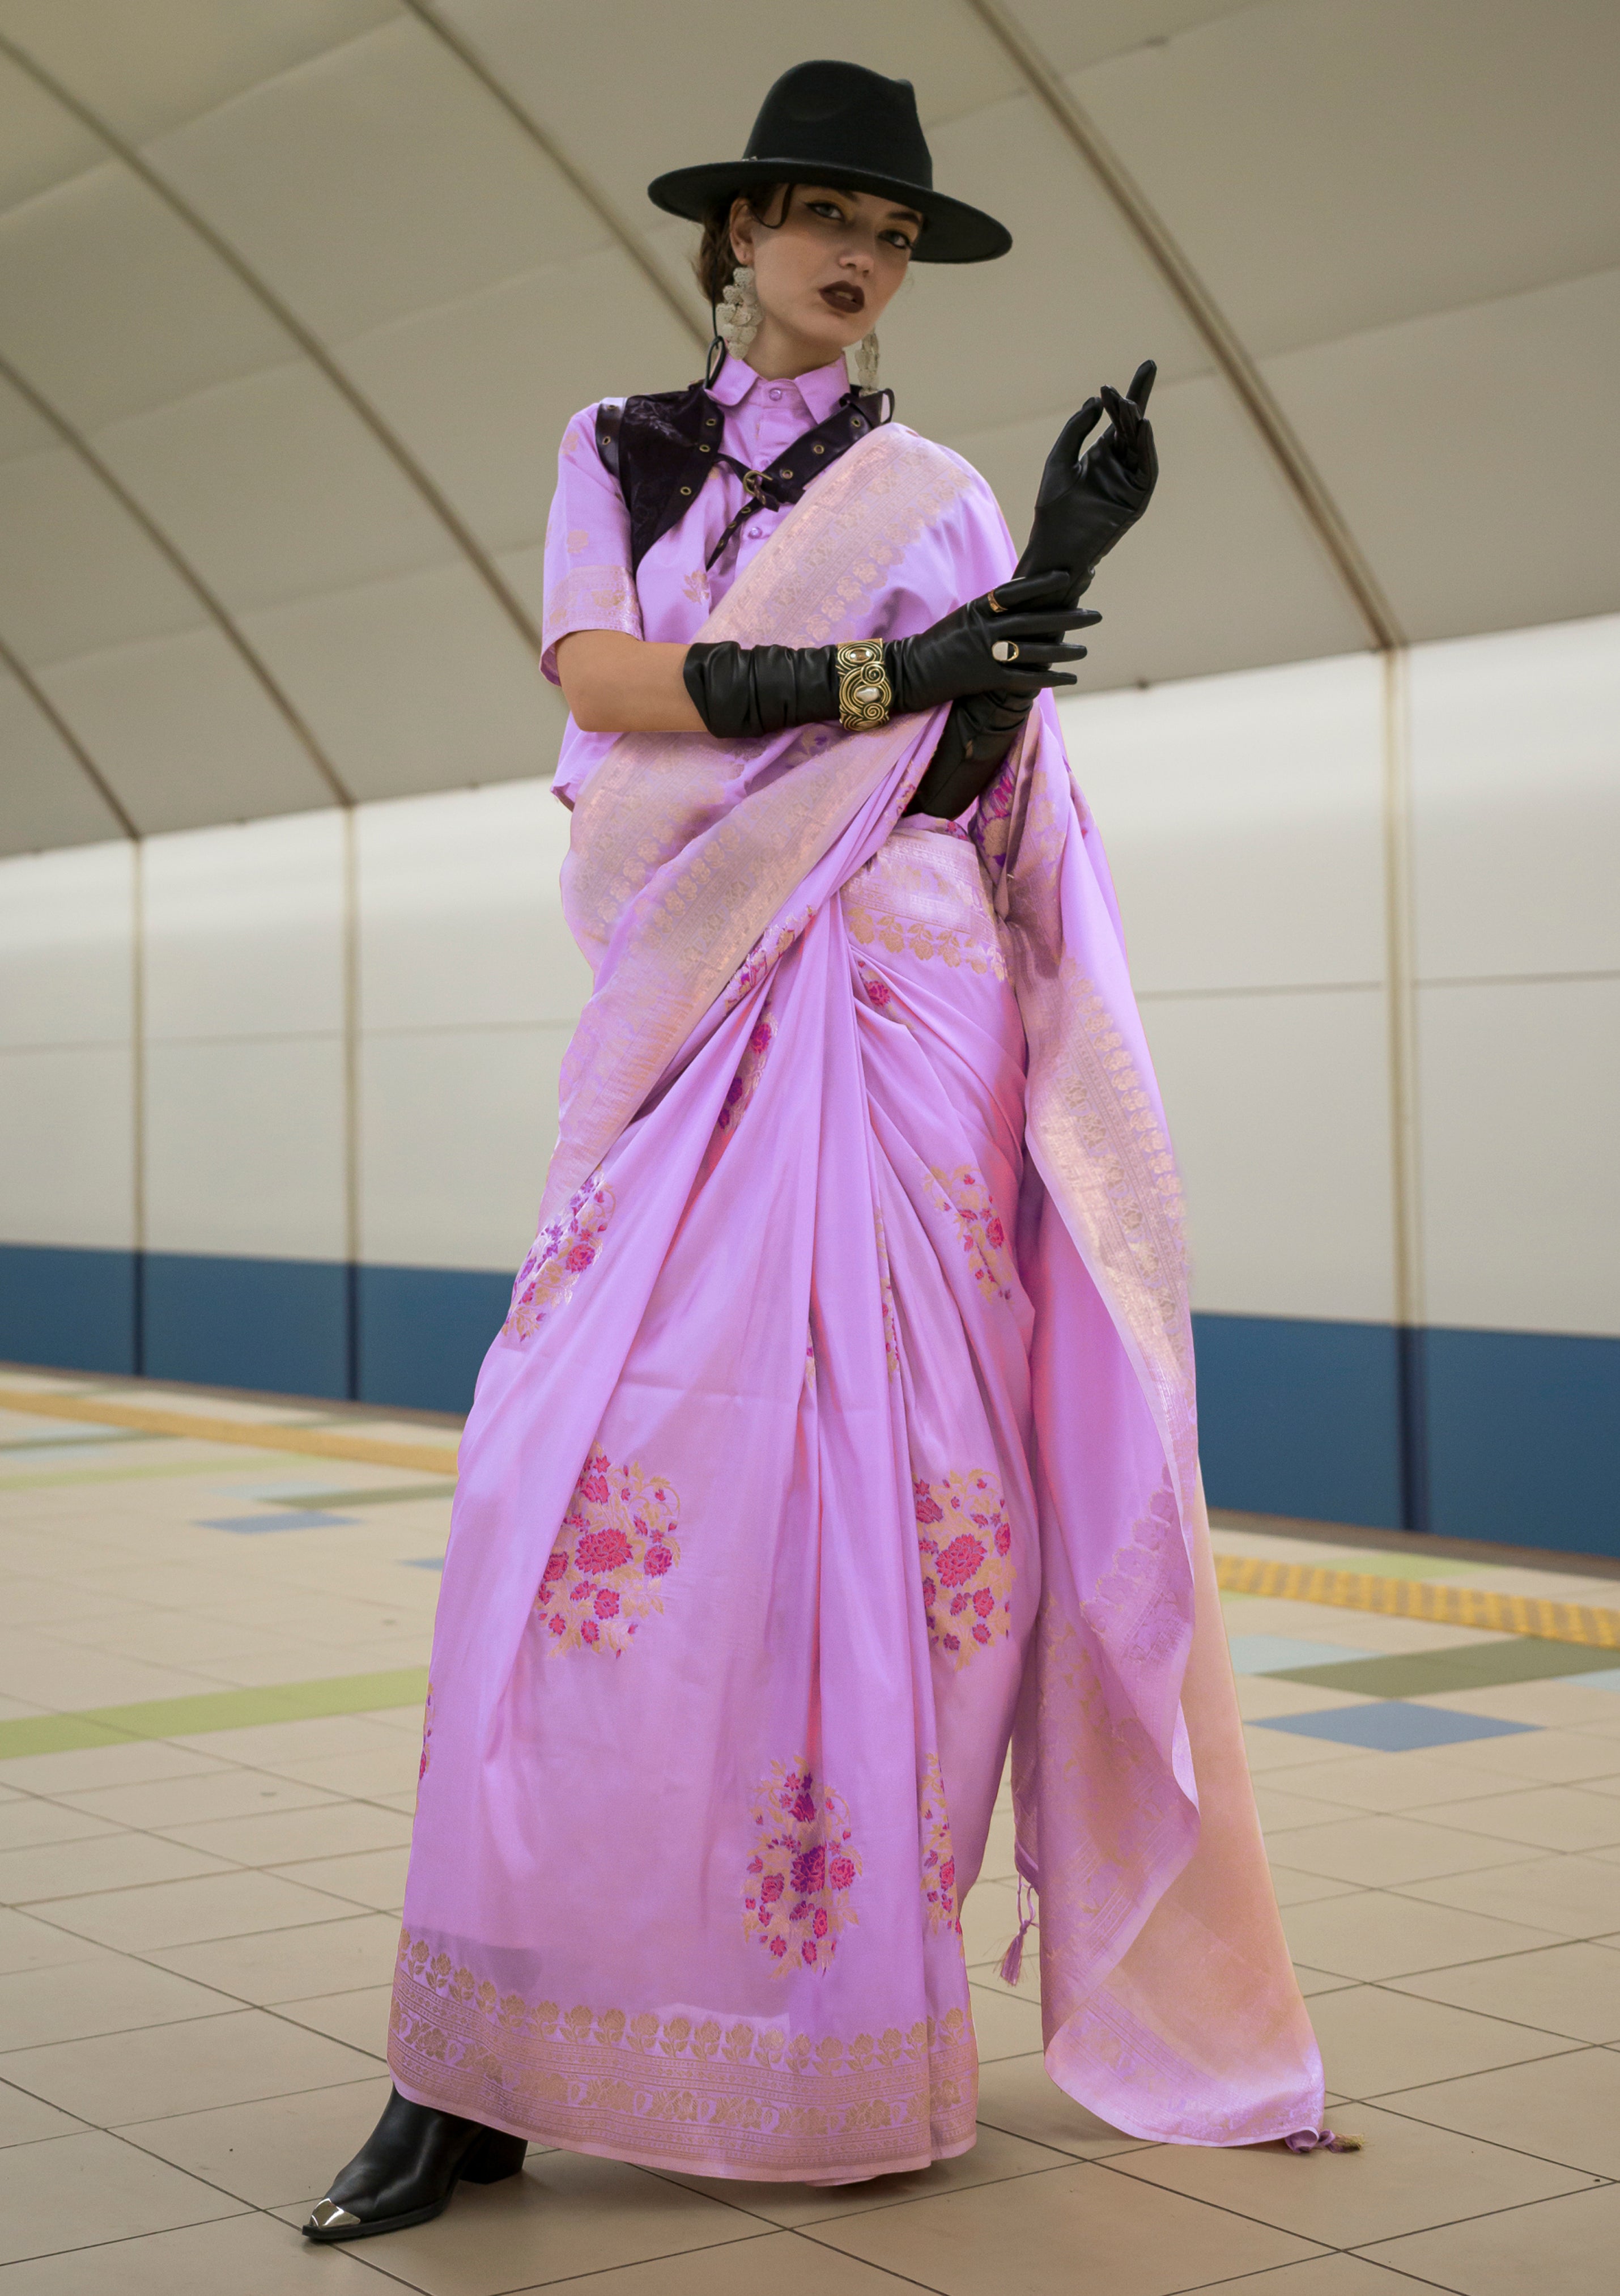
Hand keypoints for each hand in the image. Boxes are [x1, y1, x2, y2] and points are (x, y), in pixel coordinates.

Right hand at [888, 571, 1099, 713]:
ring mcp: (986, 653)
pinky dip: (1049, 679)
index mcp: (978, 608)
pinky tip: (1069, 678)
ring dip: (1063, 650)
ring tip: (1085, 648)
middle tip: (1094, 615)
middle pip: (1034, 620)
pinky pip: (1025, 679)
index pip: (1015, 591)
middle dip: (1067, 617)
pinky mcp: (986, 679)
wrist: (908, 672)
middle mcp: (985, 628)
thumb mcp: (959, 619)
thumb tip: (1014, 605)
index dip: (1042, 583)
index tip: (1066, 576)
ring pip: (1034, 650)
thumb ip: (987, 612)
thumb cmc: (934, 645)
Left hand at [1015, 359, 1157, 596]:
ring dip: (1137, 423)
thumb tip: (1096, 400)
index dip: (1131, 393)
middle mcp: (1119, 465)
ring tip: (1131, 403)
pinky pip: (1146, 469)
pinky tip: (1142, 427)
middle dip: (1136, 402)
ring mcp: (1129, 481)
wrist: (1054, 548)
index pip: (1121, 418)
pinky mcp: (1136, 499)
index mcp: (1101, 454)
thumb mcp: (1060, 459)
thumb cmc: (1053, 508)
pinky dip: (1146, 448)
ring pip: (1138, 445)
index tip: (1148, 365)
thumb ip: (1076, 429)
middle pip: (1133, 426)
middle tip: (1138, 376)